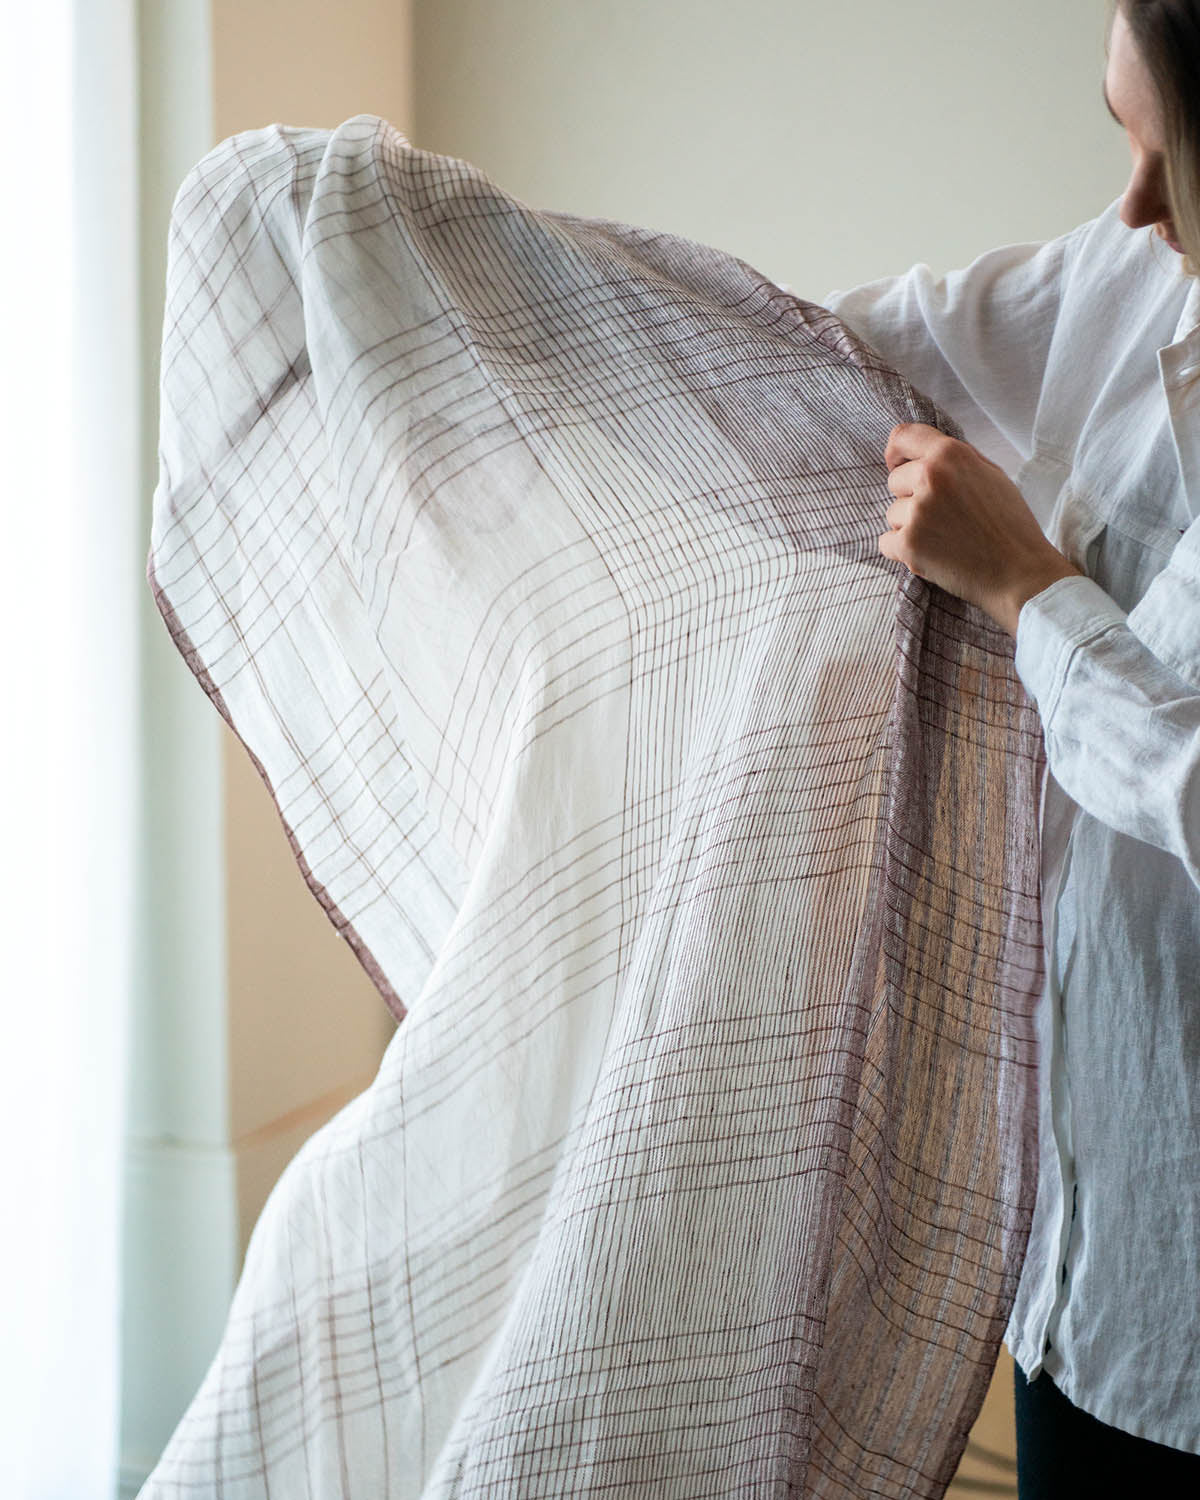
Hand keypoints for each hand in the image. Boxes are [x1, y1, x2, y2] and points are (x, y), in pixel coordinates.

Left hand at [878, 422, 1081, 636]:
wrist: (1020, 572)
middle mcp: (930, 477)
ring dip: (909, 526)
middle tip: (944, 516)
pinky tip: (932, 554)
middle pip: (894, 480)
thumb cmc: (1009, 525)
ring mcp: (917, 512)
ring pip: (892, 514)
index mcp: (951, 455)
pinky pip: (885, 542)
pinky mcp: (908, 544)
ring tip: (945, 537)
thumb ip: (955, 461)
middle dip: (911, 497)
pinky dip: (903, 551)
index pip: (903, 436)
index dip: (896, 452)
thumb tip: (924, 453)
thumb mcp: (990, 475)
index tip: (896, 463)